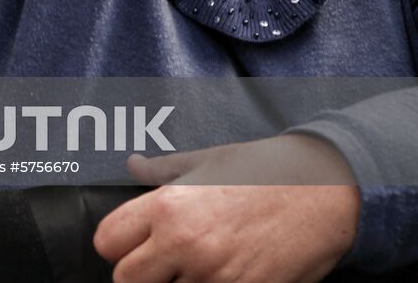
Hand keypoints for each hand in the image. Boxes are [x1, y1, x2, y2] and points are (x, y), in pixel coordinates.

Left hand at [94, 135, 360, 282]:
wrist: (325, 191)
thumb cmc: (264, 171)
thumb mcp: (207, 161)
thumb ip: (162, 170)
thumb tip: (134, 165)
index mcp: (166, 206)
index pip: (107, 243)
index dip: (118, 245)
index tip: (132, 245)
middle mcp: (184, 243)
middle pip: (126, 279)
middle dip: (140, 273)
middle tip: (161, 263)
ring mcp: (215, 275)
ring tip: (198, 266)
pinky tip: (223, 275)